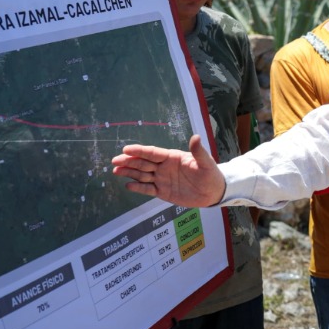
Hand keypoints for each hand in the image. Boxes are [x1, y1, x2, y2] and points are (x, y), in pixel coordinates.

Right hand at [111, 135, 225, 206]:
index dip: (139, 151)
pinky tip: (127, 185)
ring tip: (116, 171)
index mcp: (172, 157)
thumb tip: (196, 137)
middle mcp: (164, 167)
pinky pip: (148, 189)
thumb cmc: (210, 174)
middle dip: (129, 161)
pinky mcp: (163, 192)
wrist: (213, 192)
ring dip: (129, 173)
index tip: (126, 149)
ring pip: (142, 175)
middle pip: (143, 163)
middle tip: (115, 160)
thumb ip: (198, 152)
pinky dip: (138, 188)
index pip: (153, 152)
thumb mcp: (206, 163)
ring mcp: (162, 179)